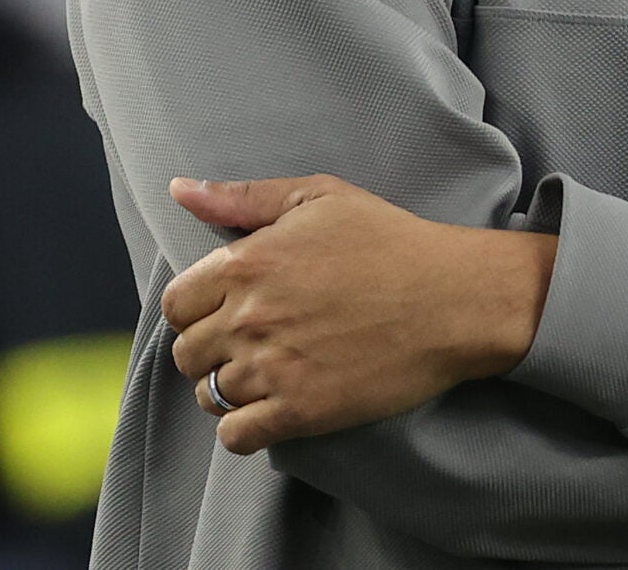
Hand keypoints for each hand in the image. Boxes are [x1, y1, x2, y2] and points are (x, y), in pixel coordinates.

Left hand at [161, 174, 556, 455]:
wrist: (452, 298)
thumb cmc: (389, 240)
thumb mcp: (319, 197)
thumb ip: (243, 197)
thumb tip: (180, 191)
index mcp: (246, 263)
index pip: (176, 305)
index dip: (195, 309)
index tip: (224, 311)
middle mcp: (249, 318)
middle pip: (186, 353)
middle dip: (209, 350)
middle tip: (249, 344)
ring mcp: (272, 368)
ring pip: (209, 395)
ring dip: (228, 389)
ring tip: (264, 374)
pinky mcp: (301, 411)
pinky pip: (236, 436)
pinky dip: (243, 429)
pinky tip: (268, 410)